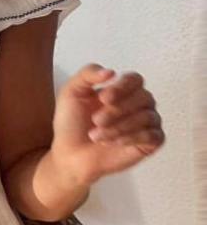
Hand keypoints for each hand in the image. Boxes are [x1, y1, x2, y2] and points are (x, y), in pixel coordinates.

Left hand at [51, 64, 163, 184]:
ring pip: (147, 117)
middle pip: (144, 97)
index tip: (103, 98)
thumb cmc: (72, 121)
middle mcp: (138, 103)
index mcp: (122, 88)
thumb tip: (111, 71)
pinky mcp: (150, 143)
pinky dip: (130, 138)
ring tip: (96, 135)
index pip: (135, 79)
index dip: (122, 87)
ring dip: (120, 126)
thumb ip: (88, 74)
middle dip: (118, 110)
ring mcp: (146, 123)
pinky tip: (111, 142)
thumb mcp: (72, 91)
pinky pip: (153, 136)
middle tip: (97, 120)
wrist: (70, 153)